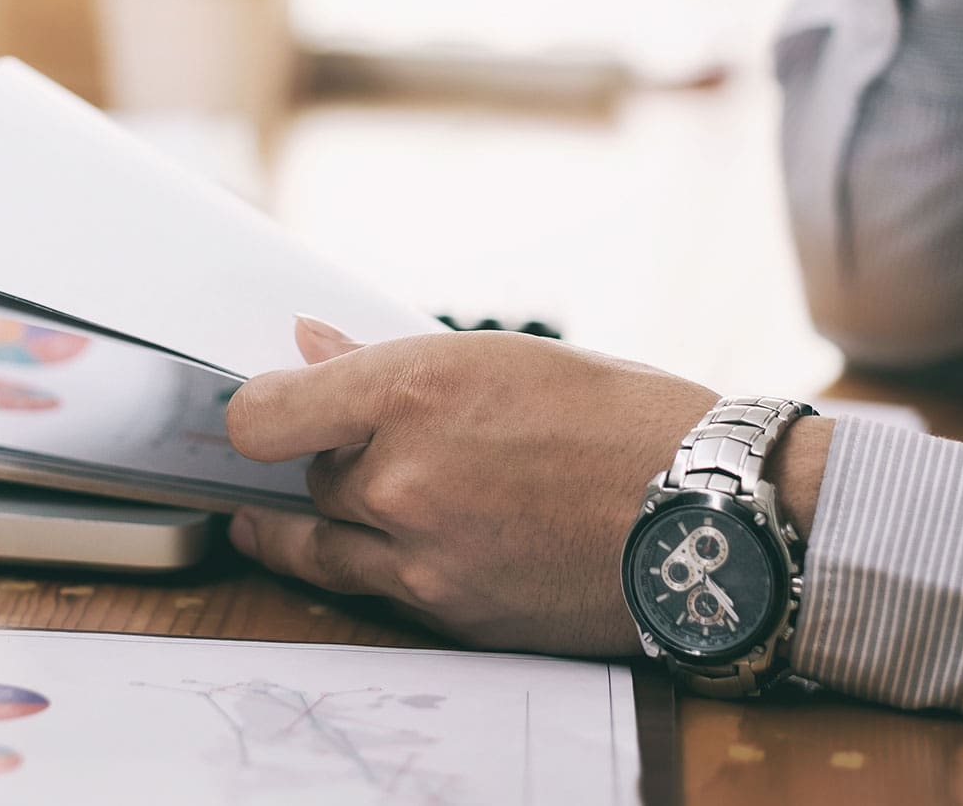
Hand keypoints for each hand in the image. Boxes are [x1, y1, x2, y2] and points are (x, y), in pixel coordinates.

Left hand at [223, 318, 717, 654]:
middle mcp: (402, 480)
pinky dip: (386, 564)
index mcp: (412, 393)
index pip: (262, 418)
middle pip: (306, 479)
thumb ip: (390, 363)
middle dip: (328, 461)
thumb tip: (311, 347)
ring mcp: (423, 559)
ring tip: (334, 507)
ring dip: (328, 522)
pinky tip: (416, 541)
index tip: (267, 410)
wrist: (708, 516)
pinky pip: (382, 589)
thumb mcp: (505, 358)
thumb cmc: (624, 418)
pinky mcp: (452, 615)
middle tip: (354, 446)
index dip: (254, 412)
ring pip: (325, 546)